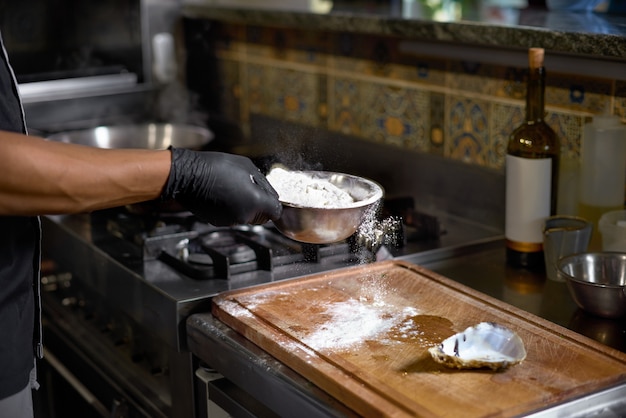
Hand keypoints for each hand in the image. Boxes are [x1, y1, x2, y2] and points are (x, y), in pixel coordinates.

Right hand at [162, 147, 281, 225]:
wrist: (188, 176)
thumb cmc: (216, 168)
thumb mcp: (247, 167)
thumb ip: (263, 184)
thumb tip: (270, 193)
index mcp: (256, 202)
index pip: (276, 212)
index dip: (274, 205)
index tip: (271, 199)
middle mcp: (245, 216)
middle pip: (262, 217)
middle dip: (260, 206)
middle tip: (250, 189)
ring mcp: (230, 221)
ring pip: (247, 217)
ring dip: (245, 207)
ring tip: (233, 189)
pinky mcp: (218, 222)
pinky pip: (232, 218)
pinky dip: (231, 209)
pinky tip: (223, 195)